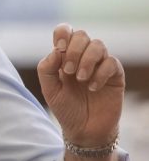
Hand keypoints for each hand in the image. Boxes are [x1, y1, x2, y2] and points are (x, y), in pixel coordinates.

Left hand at [37, 23, 124, 146]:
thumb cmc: (66, 108)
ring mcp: (99, 65)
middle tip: (68, 72)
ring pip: (98, 45)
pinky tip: (93, 88)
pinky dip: (100, 73)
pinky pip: (111, 63)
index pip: (65, 31)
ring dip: (87, 60)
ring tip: (80, 79)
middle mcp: (83, 57)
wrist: (84, 130)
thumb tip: (57, 50)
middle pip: (82, 35)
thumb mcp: (49, 89)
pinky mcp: (115, 75)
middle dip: (74, 50)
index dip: (63, 33)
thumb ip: (46, 68)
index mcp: (65, 56)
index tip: (60, 48)